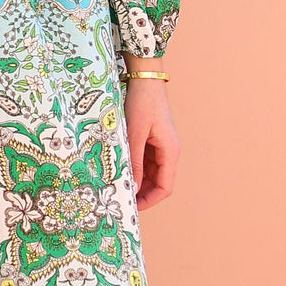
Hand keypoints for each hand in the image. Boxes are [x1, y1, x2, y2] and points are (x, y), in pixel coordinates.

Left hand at [124, 72, 179, 210]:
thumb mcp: (134, 134)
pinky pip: (143, 161)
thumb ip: (134, 163)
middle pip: (157, 182)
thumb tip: (133, 189)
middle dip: (141, 193)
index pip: (165, 187)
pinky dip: (133, 168)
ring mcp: (159, 146)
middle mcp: (167, 151)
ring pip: (149, 173)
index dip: (150, 201)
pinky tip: (118, 169)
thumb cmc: (142, 103)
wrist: (145, 78)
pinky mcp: (150, 139)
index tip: (132, 208)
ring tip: (116, 185)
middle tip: (119, 199)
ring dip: (135, 181)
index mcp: (170, 152)